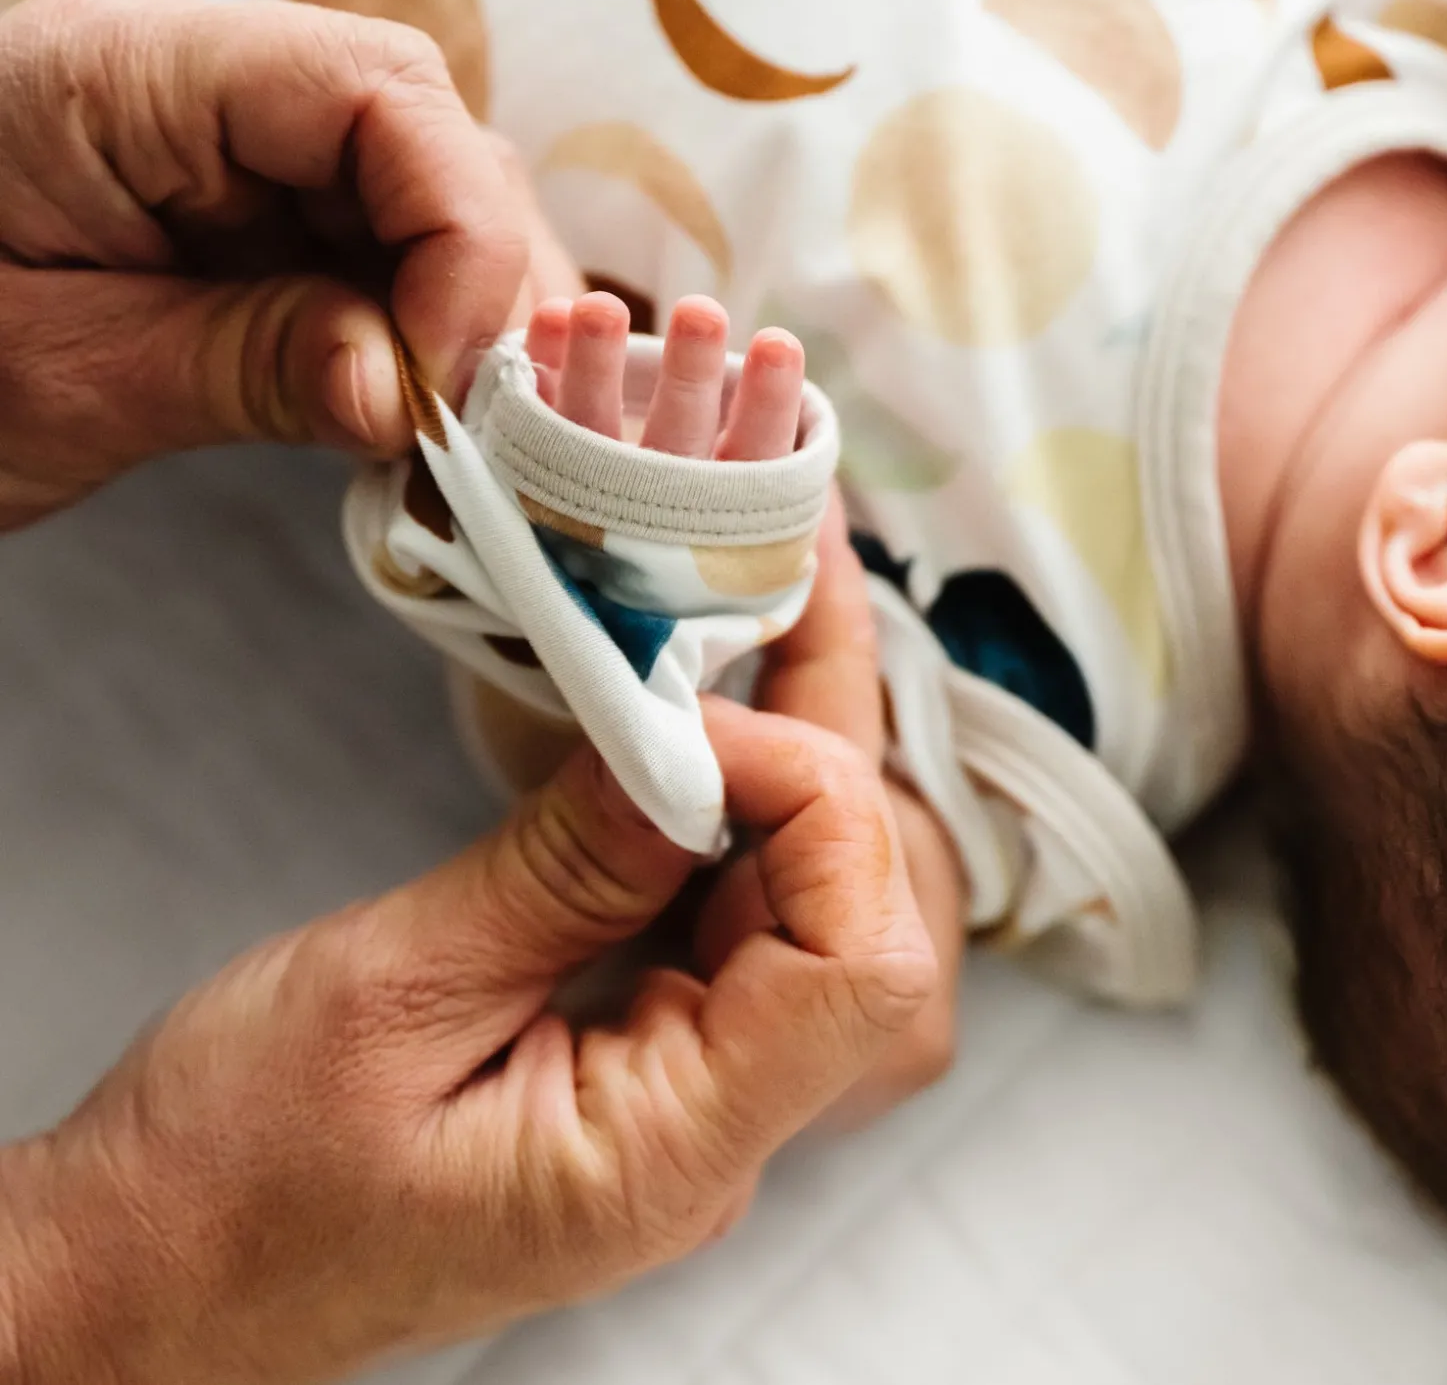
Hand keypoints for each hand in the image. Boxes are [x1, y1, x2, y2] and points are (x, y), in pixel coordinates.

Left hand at [0, 0, 561, 528]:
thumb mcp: (57, 378)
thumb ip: (242, 368)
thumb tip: (403, 393)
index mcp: (131, 74)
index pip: (377, 92)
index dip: (455, 232)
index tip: (444, 375)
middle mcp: (203, 91)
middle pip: (424, 139)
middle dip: (474, 281)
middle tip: (469, 419)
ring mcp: (236, 156)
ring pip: (423, 202)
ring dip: (459, 316)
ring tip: (448, 426)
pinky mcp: (253, 223)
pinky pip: (379, 257)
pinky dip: (419, 336)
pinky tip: (412, 406)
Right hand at [0, 702, 933, 1383]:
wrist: (160, 1271)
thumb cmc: (231, 1178)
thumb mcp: (391, 992)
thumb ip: (565, 870)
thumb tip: (688, 749)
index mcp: (669, 1154)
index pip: (861, 966)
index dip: (819, 804)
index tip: (703, 712)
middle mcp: (712, 1134)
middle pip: (867, 924)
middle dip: (836, 746)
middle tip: (793, 595)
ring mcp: (688, 1098)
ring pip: (819, 911)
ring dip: (796, 769)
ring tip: (761, 630)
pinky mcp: (647, 1061)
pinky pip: (742, 924)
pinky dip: (735, 815)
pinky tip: (692, 732)